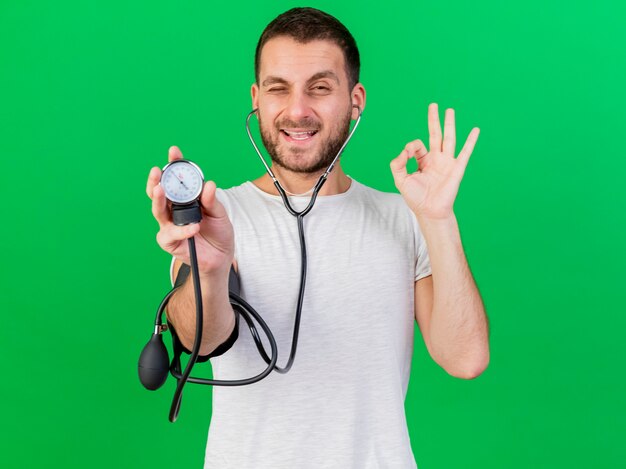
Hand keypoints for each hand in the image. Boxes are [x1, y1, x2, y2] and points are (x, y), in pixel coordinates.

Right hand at [146, 146, 233, 275]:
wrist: (221, 257)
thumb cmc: (218, 232)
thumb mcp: (220, 214)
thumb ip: (212, 201)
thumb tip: (209, 185)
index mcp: (186, 198)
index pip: (177, 178)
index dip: (174, 164)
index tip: (174, 151)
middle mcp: (174, 209)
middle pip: (159, 192)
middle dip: (156, 180)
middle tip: (157, 171)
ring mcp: (169, 224)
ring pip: (157, 210)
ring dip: (158, 199)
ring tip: (161, 190)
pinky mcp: (170, 241)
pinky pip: (171, 233)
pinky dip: (182, 230)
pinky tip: (194, 228)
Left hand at [390, 103, 479, 219]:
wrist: (430, 212)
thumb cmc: (416, 198)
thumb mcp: (401, 180)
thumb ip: (397, 164)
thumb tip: (403, 151)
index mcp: (423, 161)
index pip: (416, 146)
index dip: (409, 148)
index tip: (406, 156)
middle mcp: (435, 159)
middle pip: (435, 134)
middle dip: (433, 120)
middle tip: (433, 105)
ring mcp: (447, 162)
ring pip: (449, 138)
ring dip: (449, 124)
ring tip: (449, 110)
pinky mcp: (456, 168)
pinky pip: (465, 152)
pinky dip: (471, 141)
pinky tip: (475, 130)